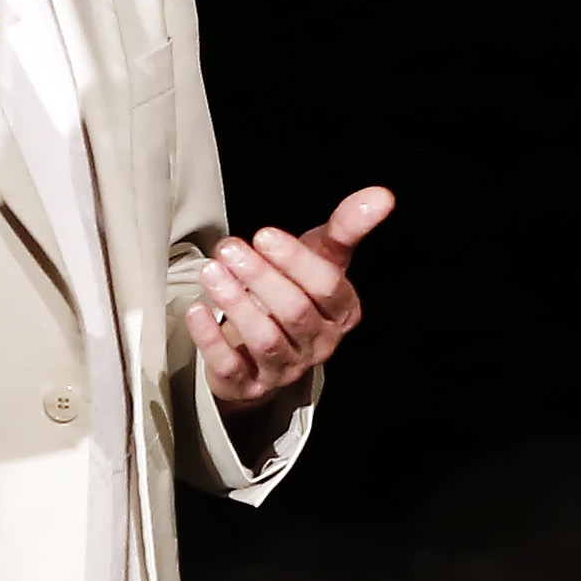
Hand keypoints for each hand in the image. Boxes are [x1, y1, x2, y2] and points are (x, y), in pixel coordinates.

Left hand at [188, 187, 395, 411]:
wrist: (268, 347)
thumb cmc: (298, 291)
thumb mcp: (323, 257)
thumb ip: (348, 227)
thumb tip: (382, 196)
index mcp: (342, 313)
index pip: (328, 288)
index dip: (297, 262)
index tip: (264, 235)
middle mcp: (318, 345)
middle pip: (295, 313)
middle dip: (261, 278)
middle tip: (229, 248)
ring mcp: (284, 368)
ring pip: (266, 340)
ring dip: (237, 304)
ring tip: (211, 271)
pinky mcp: (249, 384)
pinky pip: (232, 367)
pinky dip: (212, 340)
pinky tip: (197, 310)